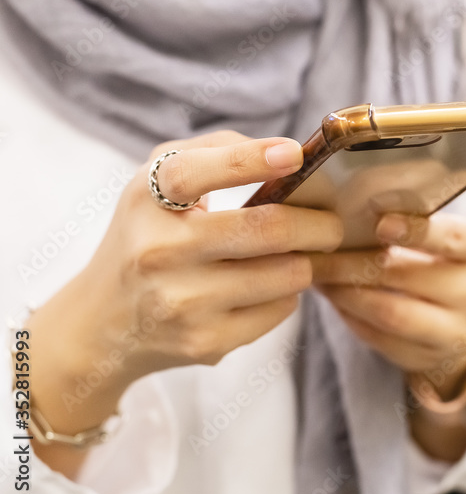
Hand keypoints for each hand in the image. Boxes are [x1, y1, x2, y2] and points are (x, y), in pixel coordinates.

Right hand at [29, 131, 342, 466]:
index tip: (294, 154)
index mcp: (146, 202)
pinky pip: (280, 310)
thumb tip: (285, 154)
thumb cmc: (147, 236)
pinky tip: (267, 288)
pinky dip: (286, 294)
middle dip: (318, 225)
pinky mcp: (205, 342)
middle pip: (268, 231)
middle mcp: (159, 252)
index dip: (250, 159)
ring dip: (303, 261)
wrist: (104, 323)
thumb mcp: (158, 182)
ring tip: (293, 255)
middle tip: (333, 223)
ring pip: (287, 274)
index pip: (195, 172)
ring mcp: (181, 303)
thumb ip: (216, 151)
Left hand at [310, 213, 465, 399]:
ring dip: (346, 292)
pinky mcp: (430, 358)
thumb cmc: (450, 262)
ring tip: (320, 275)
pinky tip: (335, 299)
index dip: (414, 230)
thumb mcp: (450, 233)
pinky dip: (350, 316)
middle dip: (354, 262)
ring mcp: (459, 331)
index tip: (378, 222)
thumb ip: (416, 219)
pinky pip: (380, 339)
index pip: (451, 238)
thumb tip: (352, 209)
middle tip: (319, 250)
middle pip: (408, 276)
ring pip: (390, 312)